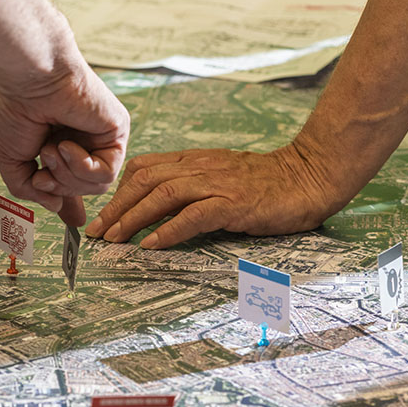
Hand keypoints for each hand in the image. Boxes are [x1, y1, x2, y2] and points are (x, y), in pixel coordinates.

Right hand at [0, 57, 129, 226]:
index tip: (72, 221)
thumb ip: (29, 189)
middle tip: (43, 160)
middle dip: (58, 185)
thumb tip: (55, 208)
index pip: (72, 182)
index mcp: (59, 145)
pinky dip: (82, 166)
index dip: (70, 203)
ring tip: (51, 148)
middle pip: (82, 190)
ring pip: (96, 187)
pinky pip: (107, 173)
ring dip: (67, 175)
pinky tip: (67, 144)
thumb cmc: (14, 107)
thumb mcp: (9, 159)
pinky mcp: (117, 130)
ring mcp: (101, 136)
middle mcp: (83, 141)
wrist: (28, 76)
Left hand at [84, 145, 344, 248]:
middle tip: (97, 233)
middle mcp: (200, 167)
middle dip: (115, 207)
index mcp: (194, 160)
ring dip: (132, 219)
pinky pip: (193, 216)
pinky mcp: (234, 203)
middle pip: (144, 180)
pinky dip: (168, 231)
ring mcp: (217, 183)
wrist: (310, 176)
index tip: (104, 214)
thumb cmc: (267, 182)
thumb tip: (158, 208)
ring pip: (162, 196)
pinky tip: (151, 246)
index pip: (144, 167)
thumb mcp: (221, 176)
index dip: (119, 189)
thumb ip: (192, 185)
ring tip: (114, 240)